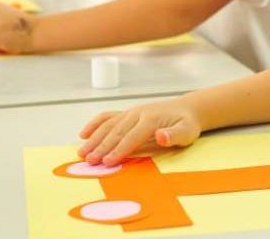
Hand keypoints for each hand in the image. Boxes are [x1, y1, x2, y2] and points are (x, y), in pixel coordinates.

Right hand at [77, 97, 201, 165]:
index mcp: (150, 119)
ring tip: (82, 152)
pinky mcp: (128, 114)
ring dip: (94, 139)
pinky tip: (84, 133)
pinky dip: (95, 124)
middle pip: (116, 131)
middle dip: (101, 147)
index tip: (107, 162)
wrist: (187, 108)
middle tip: (89, 161)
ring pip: (109, 125)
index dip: (119, 150)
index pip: (131, 137)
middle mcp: (138, 113)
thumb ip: (174, 135)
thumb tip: (161, 136)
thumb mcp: (187, 131)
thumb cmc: (187, 124)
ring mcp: (131, 112)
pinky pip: (108, 117)